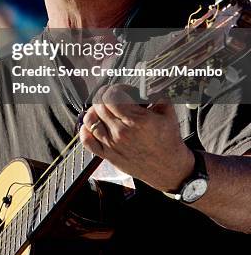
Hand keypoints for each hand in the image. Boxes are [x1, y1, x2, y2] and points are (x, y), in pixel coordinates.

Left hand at [79, 84, 194, 191]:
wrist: (169, 169)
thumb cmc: (169, 142)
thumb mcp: (168, 113)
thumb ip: (156, 95)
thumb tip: (145, 85)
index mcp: (137, 120)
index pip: (112, 96)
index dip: (116, 88)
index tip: (123, 90)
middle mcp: (122, 132)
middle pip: (99, 105)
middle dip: (104, 96)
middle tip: (112, 97)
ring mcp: (113, 145)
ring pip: (90, 120)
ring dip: (95, 111)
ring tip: (103, 109)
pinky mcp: (109, 156)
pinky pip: (87, 141)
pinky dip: (85, 130)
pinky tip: (91, 125)